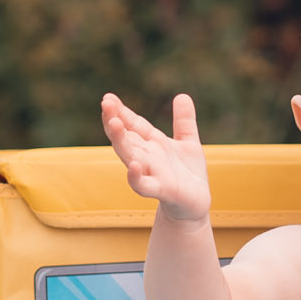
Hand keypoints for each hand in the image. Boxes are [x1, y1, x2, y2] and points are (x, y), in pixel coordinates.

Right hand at [101, 92, 212, 223]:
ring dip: (121, 141)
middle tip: (105, 103)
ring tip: (114, 123)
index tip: (108, 97)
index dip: (121, 111)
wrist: (195, 204)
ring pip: (130, 156)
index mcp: (153, 144)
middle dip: (115, 121)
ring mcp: (151, 173)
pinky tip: (133, 165)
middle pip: (126, 137)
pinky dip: (135, 176)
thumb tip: (182, 95)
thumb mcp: (189, 142)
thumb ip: (184, 121)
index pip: (134, 125)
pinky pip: (143, 185)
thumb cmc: (187, 174)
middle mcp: (147, 157)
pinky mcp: (160, 190)